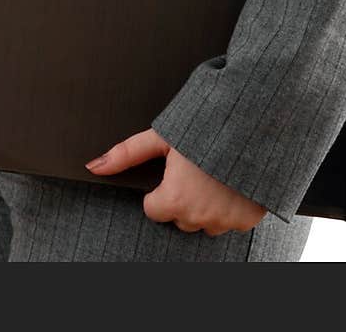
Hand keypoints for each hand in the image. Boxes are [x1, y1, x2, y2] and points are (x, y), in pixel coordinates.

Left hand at [84, 128, 267, 235]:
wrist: (252, 123)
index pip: (154, 209)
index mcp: (174, 200)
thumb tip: (93, 165)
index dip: (160, 189)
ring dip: (207, 205)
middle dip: (184, 198)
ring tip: (214, 173)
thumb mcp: (162, 136)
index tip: (172, 172)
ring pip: (206, 221)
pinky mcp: (248, 220)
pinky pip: (231, 221)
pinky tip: (232, 181)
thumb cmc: (204, 126)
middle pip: (180, 217)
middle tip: (195, 169)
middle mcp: (198, 217)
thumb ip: (126, 154)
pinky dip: (231, 206)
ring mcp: (225, 221)